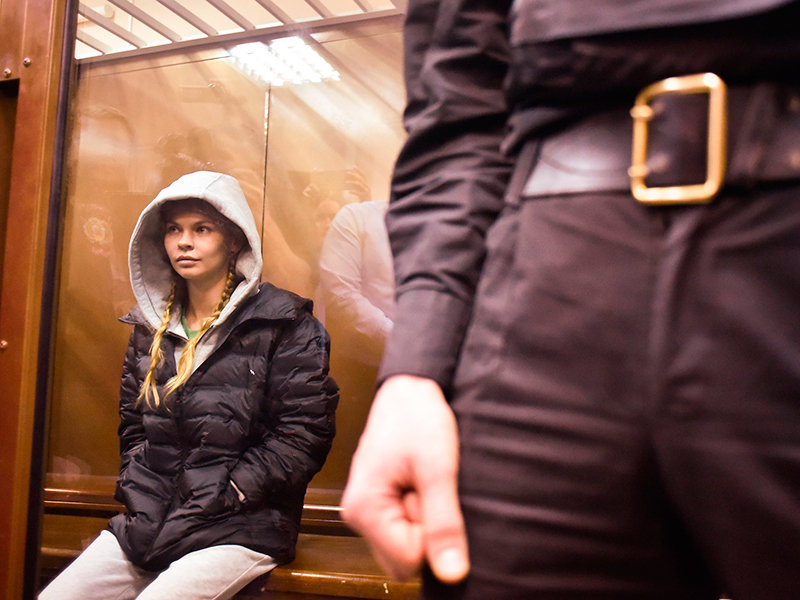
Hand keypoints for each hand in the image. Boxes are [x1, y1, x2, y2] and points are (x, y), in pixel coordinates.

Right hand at [342, 375, 467, 583]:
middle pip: (405, 558)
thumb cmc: (417, 418)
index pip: (409, 560)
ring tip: (424, 483)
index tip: (430, 496)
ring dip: (424, 521)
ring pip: (407, 545)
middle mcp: (359, 515)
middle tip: (428, 489)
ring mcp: (368, 511)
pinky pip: (405, 528)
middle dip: (426, 530)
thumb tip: (452, 574)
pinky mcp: (379, 504)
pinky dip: (420, 511)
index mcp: (365, 509)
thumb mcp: (438, 469)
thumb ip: (443, 523)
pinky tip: (421, 484)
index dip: (431, 534)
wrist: (409, 390)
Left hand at [343, 167, 370, 202]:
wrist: (367, 207)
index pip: (364, 175)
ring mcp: (366, 191)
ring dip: (351, 182)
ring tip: (345, 182)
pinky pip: (358, 193)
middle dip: (354, 174)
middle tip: (347, 173)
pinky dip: (353, 192)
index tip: (353, 167)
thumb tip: (347, 181)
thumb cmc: (362, 198)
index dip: (359, 170)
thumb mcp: (359, 190)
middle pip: (361, 178)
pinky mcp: (365, 196)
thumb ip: (355, 185)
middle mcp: (367, 186)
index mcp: (366, 184)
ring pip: (359, 184)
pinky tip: (349, 192)